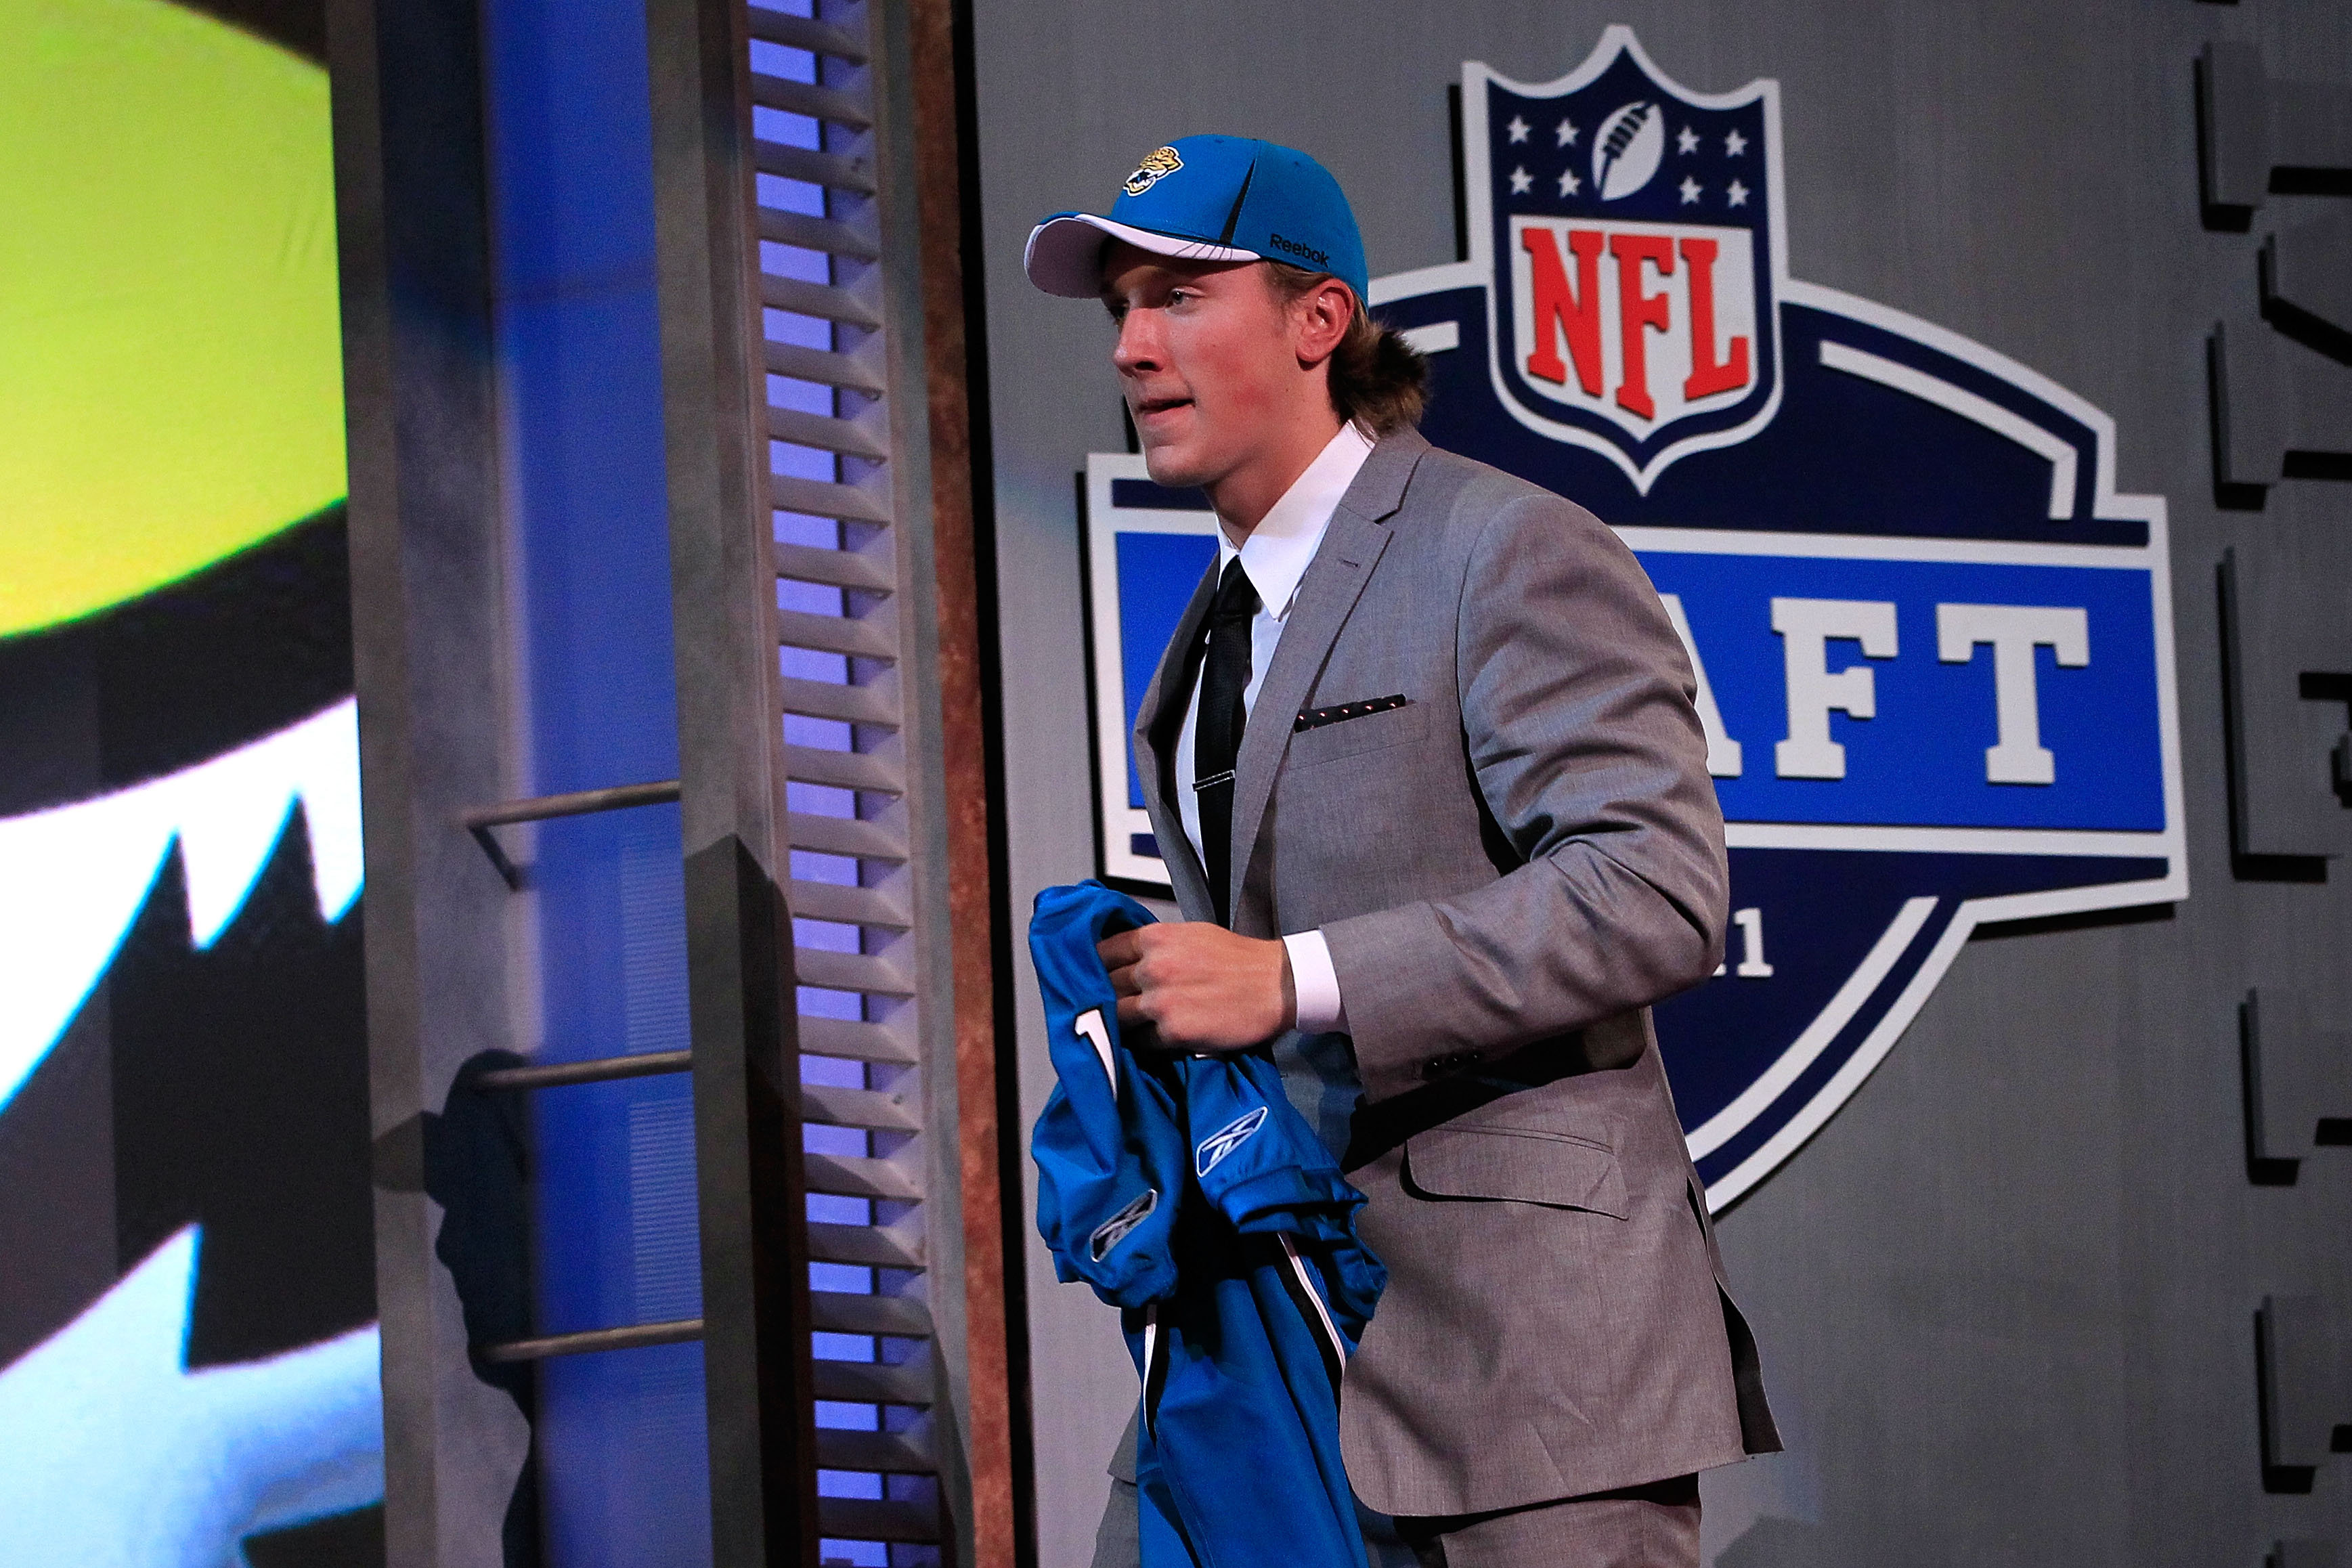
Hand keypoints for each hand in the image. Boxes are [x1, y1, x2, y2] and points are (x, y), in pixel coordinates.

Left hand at [1097, 923, 1294, 1052]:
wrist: (1276, 984)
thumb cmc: (1237, 958)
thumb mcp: (1191, 935)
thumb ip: (1155, 946)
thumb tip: (1124, 960)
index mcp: (1155, 939)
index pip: (1102, 952)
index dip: (1093, 967)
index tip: (1091, 978)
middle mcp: (1153, 967)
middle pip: (1104, 986)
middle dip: (1101, 997)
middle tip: (1100, 1007)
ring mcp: (1161, 1001)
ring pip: (1116, 1017)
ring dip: (1117, 1024)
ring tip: (1120, 1029)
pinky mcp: (1173, 1031)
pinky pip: (1141, 1042)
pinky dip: (1142, 1043)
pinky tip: (1149, 1040)